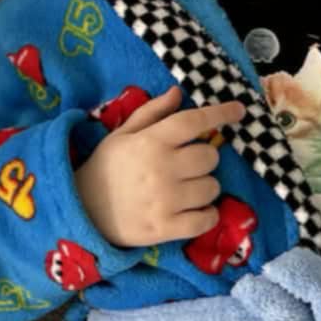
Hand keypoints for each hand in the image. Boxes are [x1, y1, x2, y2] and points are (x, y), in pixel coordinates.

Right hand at [74, 86, 243, 246]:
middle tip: (186, 165)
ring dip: (204, 187)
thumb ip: (152, 113)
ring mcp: (166, 200)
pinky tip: (193, 211)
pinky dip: (206, 215)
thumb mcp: (122, 134)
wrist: (81, 211)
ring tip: (184, 190)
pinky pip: (207, 219)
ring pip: (212, 188)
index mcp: (151, 141)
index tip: (239, 110)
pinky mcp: (167, 228)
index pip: (194, 121)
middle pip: (210, 156)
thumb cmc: (106, 169)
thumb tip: (178, 93)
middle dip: (203, 158)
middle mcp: (162, 168)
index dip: (220, 113)